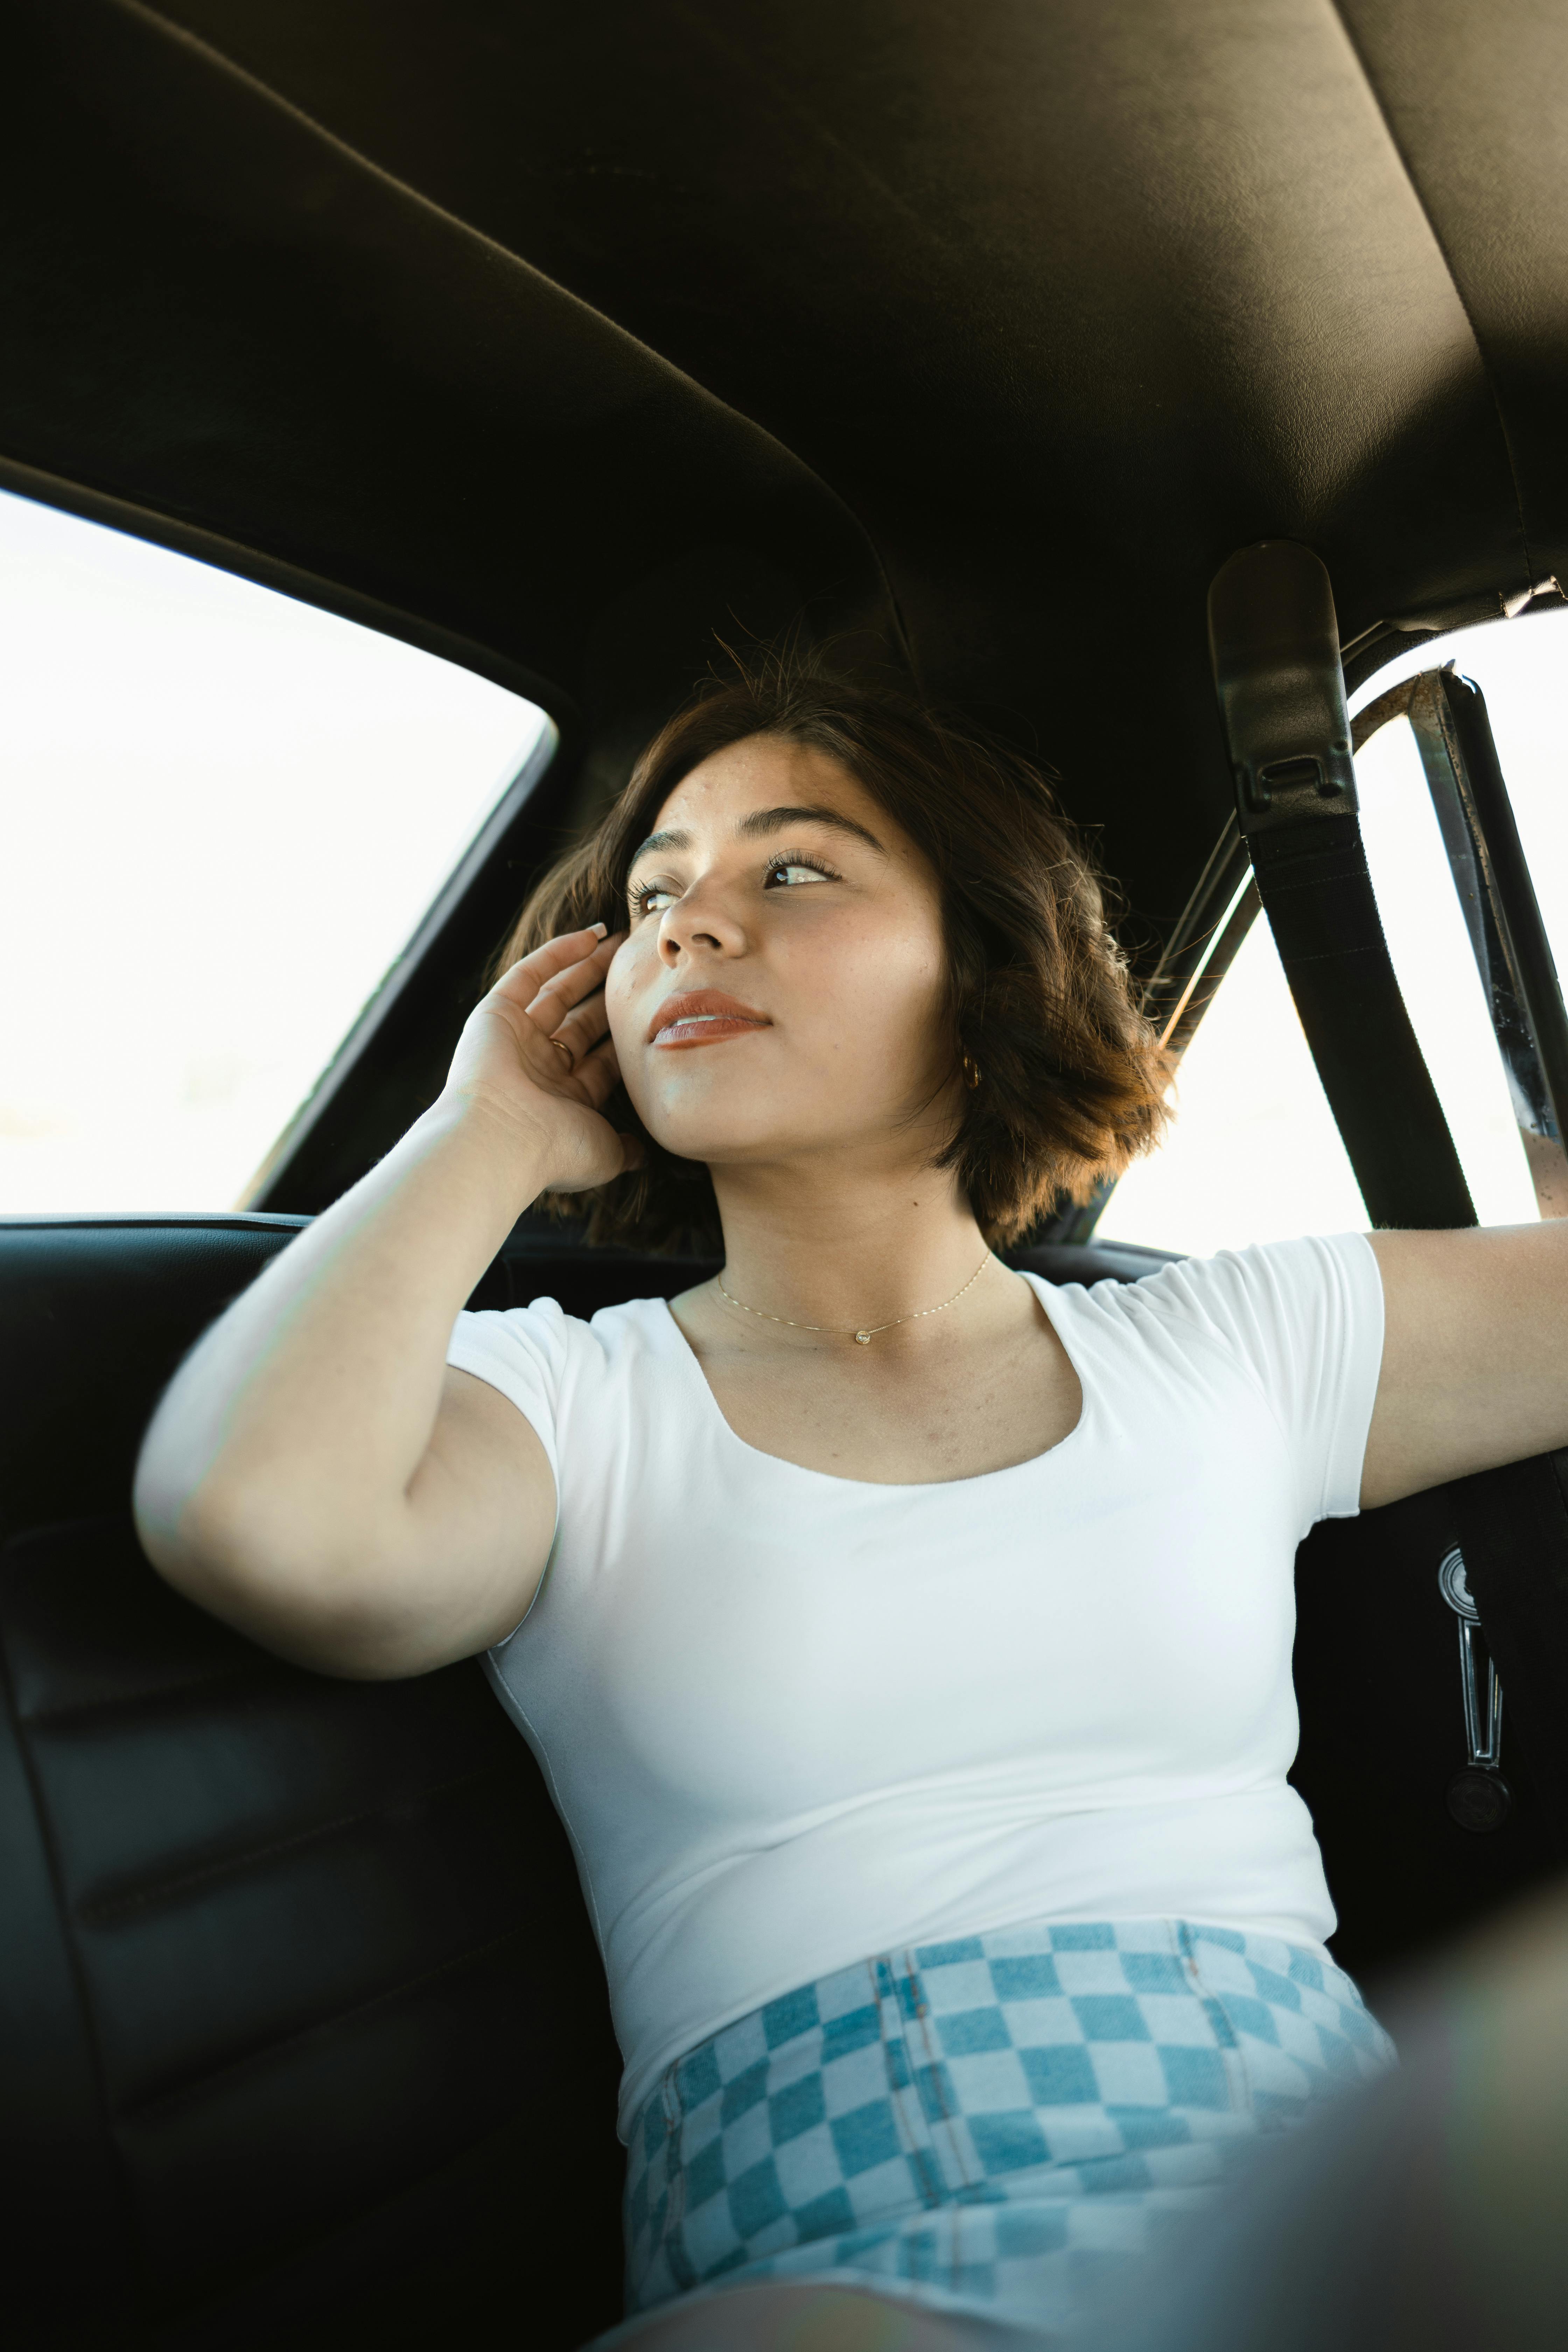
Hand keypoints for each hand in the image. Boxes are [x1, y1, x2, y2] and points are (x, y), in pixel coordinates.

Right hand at [442, 924, 641, 1190]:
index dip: (627, 1036)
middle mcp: (539, 1070)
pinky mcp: (494, 1015)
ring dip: (588, 967)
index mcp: (564, 1102)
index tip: (655, 1011)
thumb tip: (644, 1155)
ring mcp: (515, 1041)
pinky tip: (590, 936)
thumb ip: (626, 1149)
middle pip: (581, 1023)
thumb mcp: (604, 1153)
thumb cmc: (554, 1151)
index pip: (602, 1062)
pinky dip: (557, 954)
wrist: (499, 1140)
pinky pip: (528, 975)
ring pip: (557, 995)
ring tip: (619, 942)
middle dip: (610, 996)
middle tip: (637, 967)